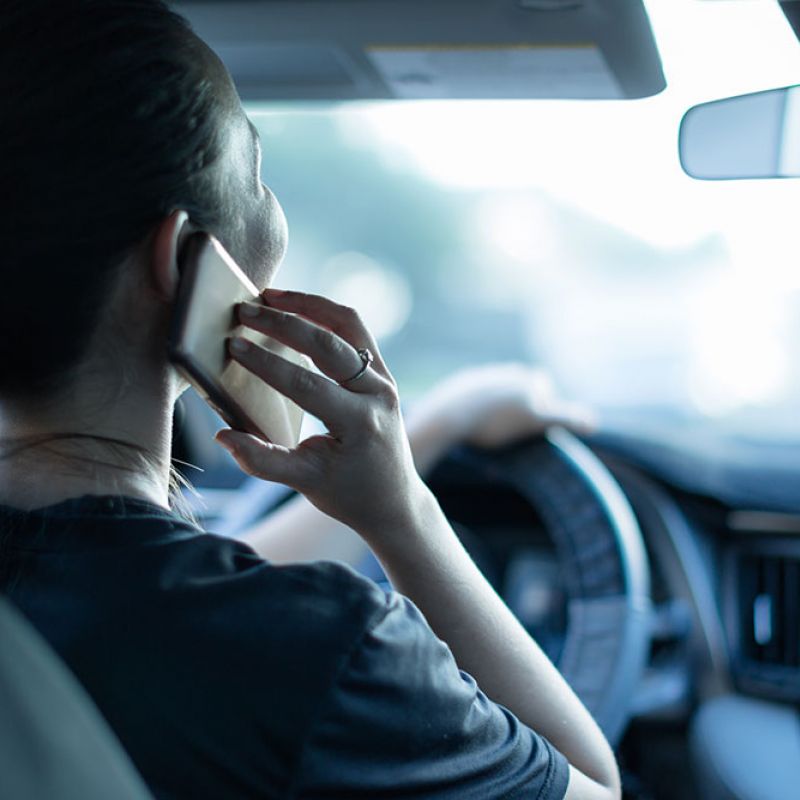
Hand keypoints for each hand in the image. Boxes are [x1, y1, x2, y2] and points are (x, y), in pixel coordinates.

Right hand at [215, 289, 427, 538]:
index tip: (234, 345)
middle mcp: (379, 394)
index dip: (268, 364)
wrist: (393, 499)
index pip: (308, 385)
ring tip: (270, 296)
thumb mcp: (305, 484)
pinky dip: (325, 314)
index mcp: (360, 423)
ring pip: (349, 324)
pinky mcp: (382, 373)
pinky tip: (295, 308)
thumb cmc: (348, 493)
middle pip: (329, 345)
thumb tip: (223, 436)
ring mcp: (384, 380)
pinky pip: (355, 331)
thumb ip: (263, 462)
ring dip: (309, 305)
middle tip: (245, 310)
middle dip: (284, 323)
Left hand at [405, 364, 594, 473]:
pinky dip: (478, 406)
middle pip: (520, 382)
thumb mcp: (535, 422)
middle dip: (522, 397)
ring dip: (499, 401)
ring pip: (497, 387)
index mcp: (522, 377)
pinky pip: (474, 395)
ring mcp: (479, 377)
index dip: (543, 401)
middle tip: (516, 422)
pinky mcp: (459, 386)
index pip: (542, 384)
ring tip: (494, 424)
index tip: (536, 419)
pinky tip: (473, 422)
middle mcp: (502, 372)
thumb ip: (566, 418)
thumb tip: (594, 422)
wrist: (449, 416)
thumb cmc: (495, 422)